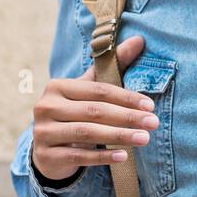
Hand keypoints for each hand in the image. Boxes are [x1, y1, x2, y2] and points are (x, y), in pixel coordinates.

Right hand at [30, 35, 159, 181]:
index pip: (98, 90)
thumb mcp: (90, 90)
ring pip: (87, 133)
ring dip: (119, 136)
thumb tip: (140, 40)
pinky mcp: (46, 155)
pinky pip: (78, 157)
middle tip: (154, 123)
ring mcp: (43, 132)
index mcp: (57, 86)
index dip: (126, 97)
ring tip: (144, 139)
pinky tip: (123, 156)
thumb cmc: (75, 112)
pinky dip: (102, 157)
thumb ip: (113, 65)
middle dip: (127, 117)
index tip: (151, 106)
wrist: (49, 148)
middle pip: (94, 111)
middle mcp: (46, 107)